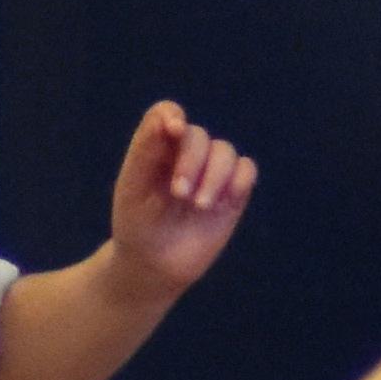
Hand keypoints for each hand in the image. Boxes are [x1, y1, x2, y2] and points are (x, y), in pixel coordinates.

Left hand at [108, 103, 256, 302]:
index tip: (174, 131)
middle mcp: (185, 155)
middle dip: (192, 161)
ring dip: (215, 176)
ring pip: (226, 151)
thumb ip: (147, 150)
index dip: (173, 116)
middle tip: (179, 194)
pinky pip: (247, 170)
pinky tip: (222, 203)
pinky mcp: (232, 193)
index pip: (167, 114)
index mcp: (156, 148)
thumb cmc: (136, 225)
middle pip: (199, 135)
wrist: (152, 265)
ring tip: (199, 206)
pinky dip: (239, 180)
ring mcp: (211, 173)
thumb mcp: (133, 188)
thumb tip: (170, 119)